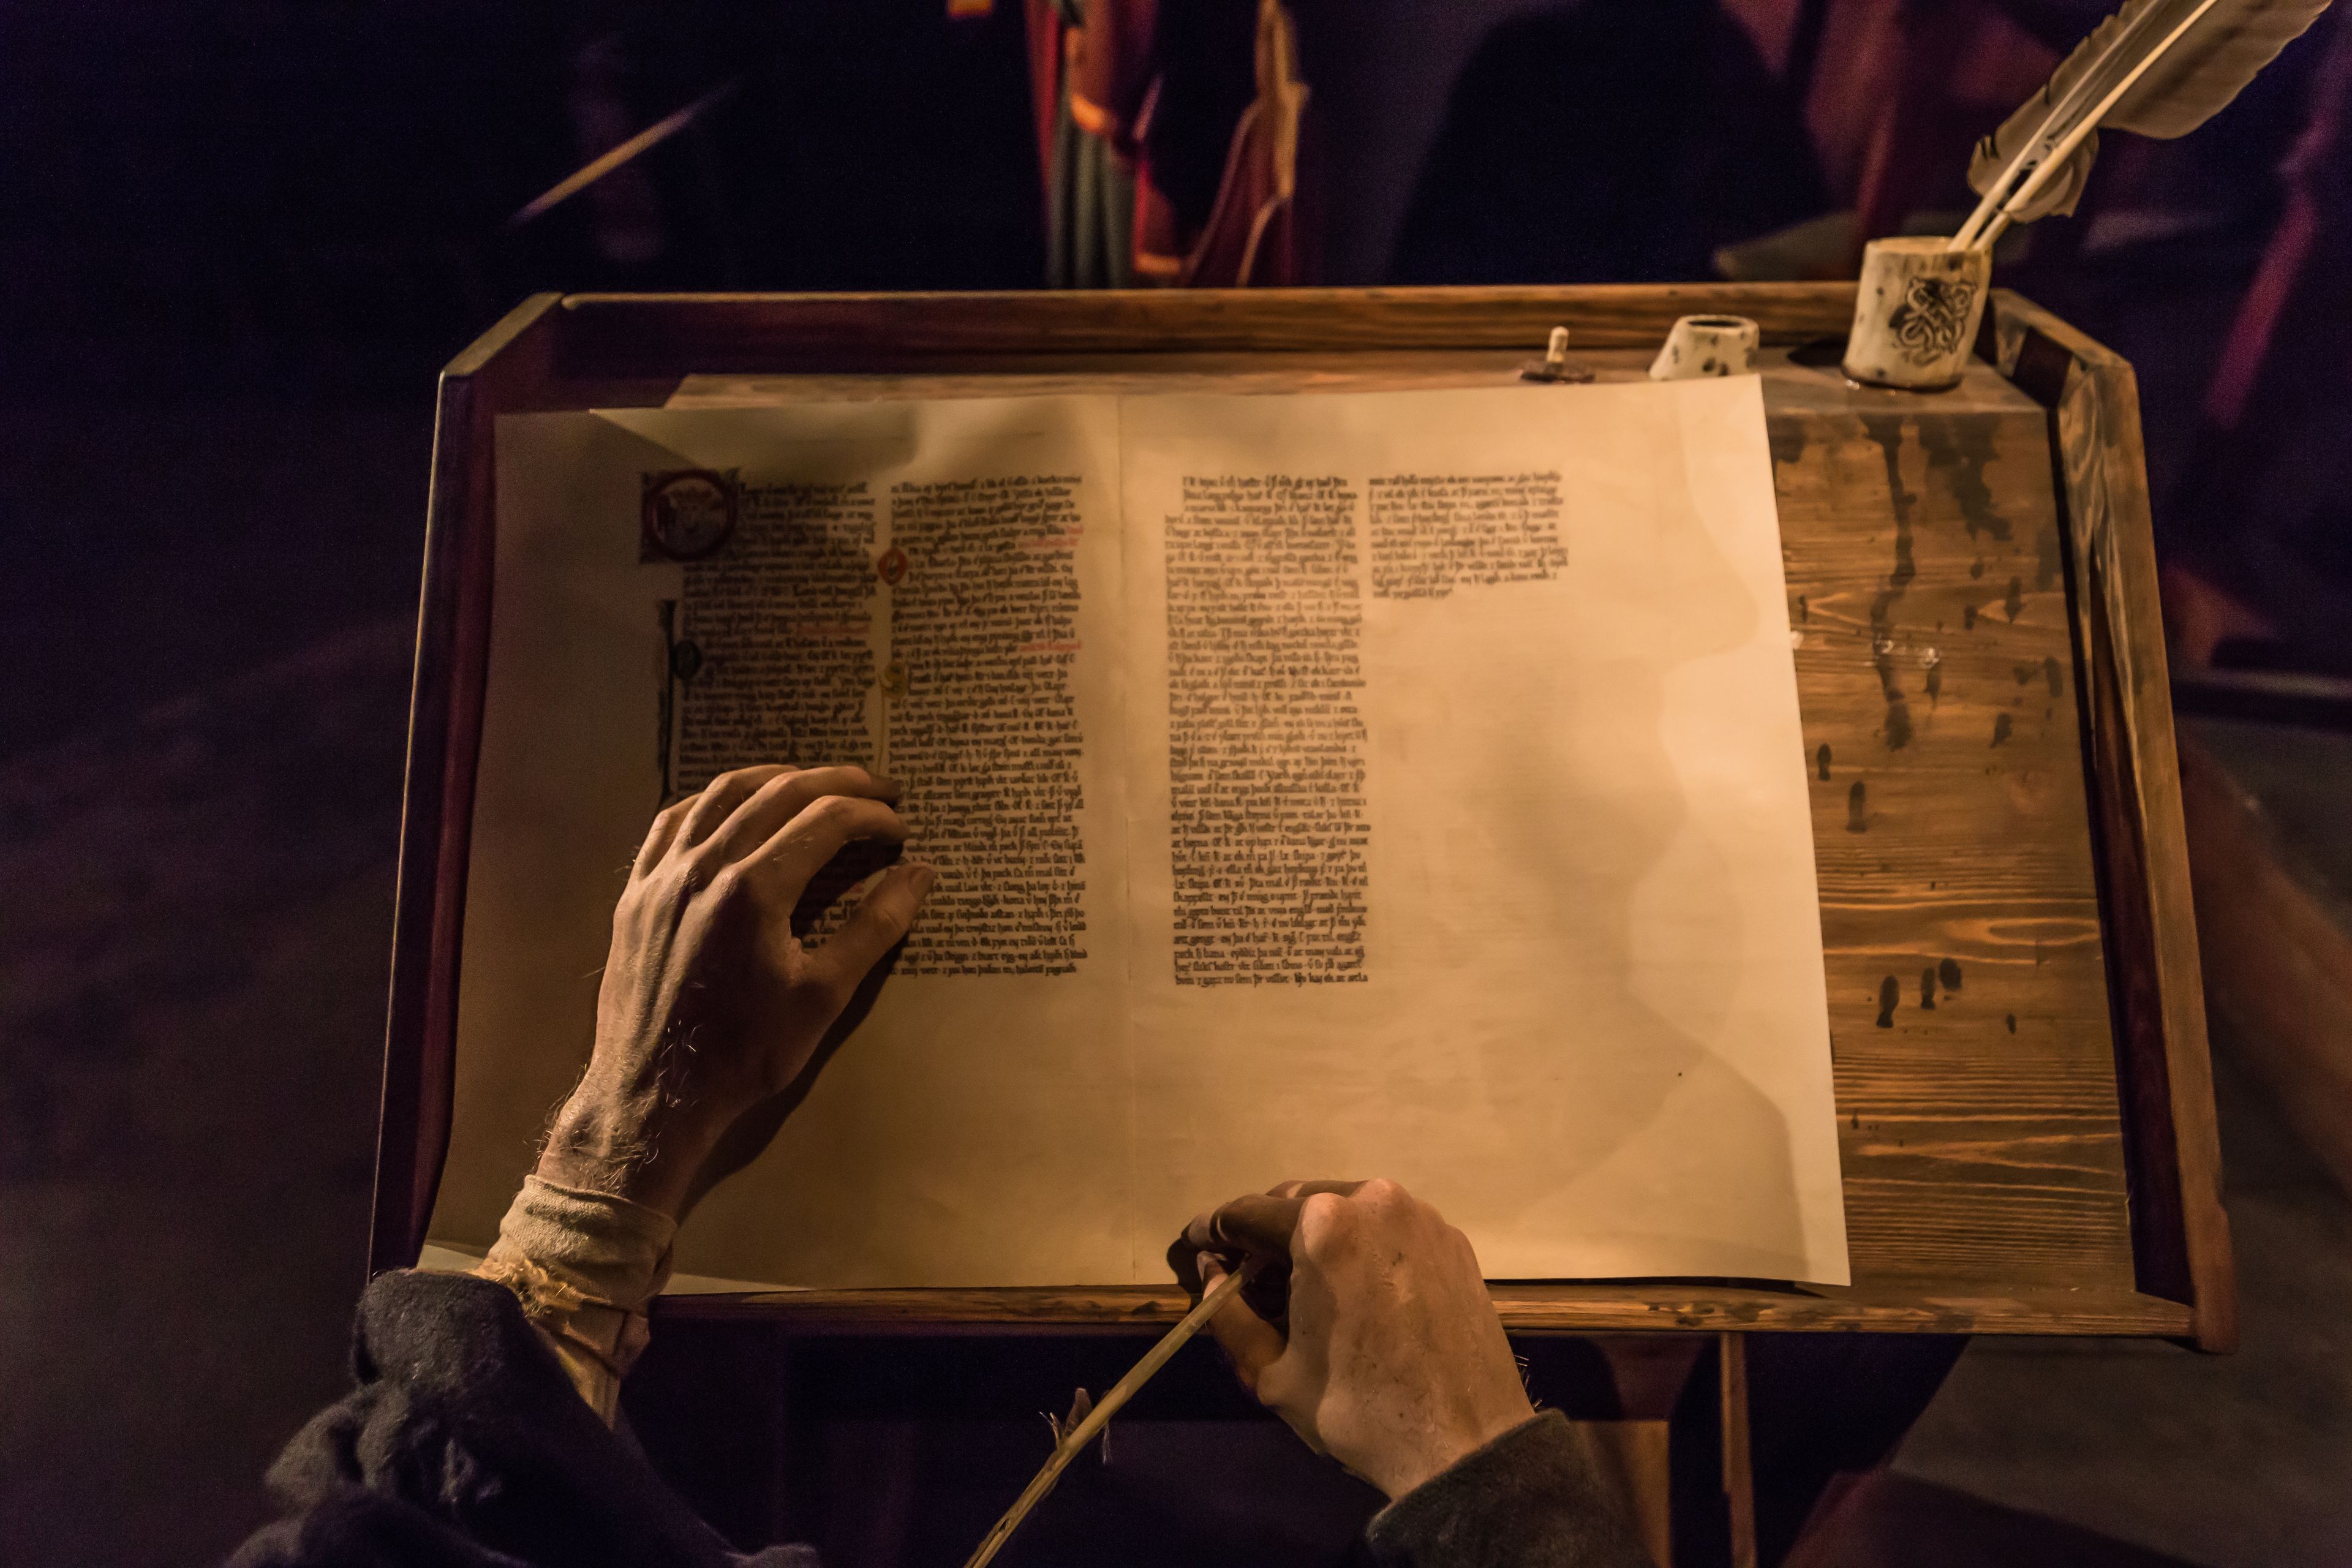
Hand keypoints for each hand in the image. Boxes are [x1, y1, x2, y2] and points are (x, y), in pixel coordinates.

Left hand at [537, 764, 933, 1218]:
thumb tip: (920, 873)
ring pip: (723, 794)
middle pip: (781, 792)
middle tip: (879, 789)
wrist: (653, 1095)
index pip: (827, 820)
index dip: (873, 816)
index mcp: (754, 888)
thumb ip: (875, 927)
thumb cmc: (744, 1053)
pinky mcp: (636, 893)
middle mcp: (704, 865)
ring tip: (816, 784)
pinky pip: (673, 822)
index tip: (901, 829)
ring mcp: (662, 875)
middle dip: (838, 782)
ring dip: (777, 779)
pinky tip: (735, 806)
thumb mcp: (824, 996)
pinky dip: (713, 801)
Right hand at [1170, 1179, 1535, 1499]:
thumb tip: (1211, 1274)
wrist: (1465, 1442)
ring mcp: (1419, 1215)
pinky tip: (1355, 1287)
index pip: (1246, 1214)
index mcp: (1322, 1224)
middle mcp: (1372, 1199)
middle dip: (1266, 1234)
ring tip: (1302, 1281)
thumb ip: (1229, 1316)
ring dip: (1316, 1236)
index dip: (1214, 1232)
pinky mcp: (1451, 1239)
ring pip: (1347, 1210)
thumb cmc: (1358, 1410)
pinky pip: (1389, 1229)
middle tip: (1247, 1271)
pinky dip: (1362, 1246)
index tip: (1197, 1244)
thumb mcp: (1272, 1372)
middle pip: (1297, 1203)